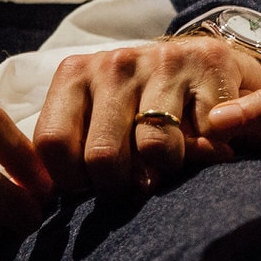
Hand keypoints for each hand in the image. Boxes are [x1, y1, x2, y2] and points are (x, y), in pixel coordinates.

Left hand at [33, 36, 260, 195]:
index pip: (52, 143)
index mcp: (75, 73)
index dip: (72, 180)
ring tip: (170, 158)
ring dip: (167, 168)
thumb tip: (50, 198)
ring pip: (155, 150)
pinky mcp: (208, 65)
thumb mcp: (97, 116)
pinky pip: (205, 137)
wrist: (203, 62)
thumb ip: (73, 149)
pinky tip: (205, 137)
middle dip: (121, 186)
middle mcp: (115, 62)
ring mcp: (163, 61)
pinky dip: (209, 151)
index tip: (91, 184)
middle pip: (102, 157)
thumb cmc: (141, 102)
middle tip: (136, 182)